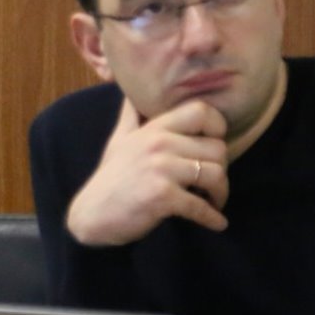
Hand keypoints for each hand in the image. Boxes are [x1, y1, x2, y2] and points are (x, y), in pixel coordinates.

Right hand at [66, 96, 230, 245]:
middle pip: (217, 148)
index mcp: (154, 128)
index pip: (201, 111)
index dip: (218, 127)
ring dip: (221, 193)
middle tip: (213, 183)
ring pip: (215, 175)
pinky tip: (216, 223)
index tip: (215, 145)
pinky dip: (213, 218)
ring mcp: (161, 169)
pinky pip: (201, 206)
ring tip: (214, 201)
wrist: (92, 216)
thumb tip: (130, 91)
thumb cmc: (111, 178)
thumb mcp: (119, 140)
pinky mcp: (162, 196)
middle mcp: (159, 144)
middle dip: (221, 169)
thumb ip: (131, 116)